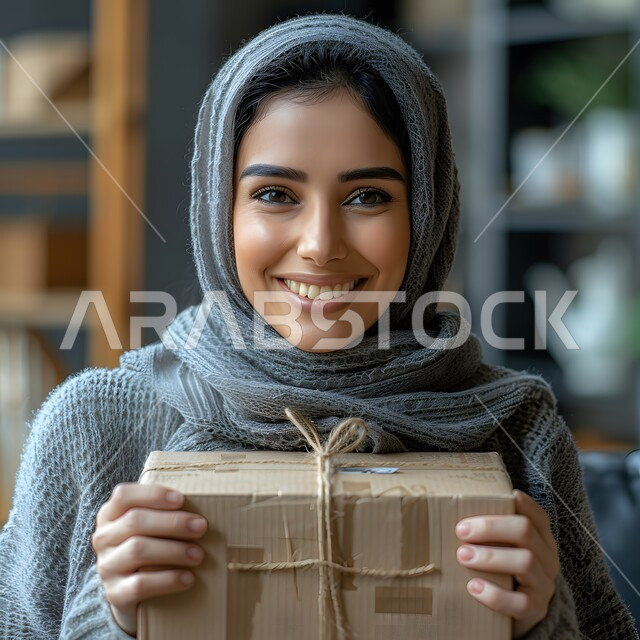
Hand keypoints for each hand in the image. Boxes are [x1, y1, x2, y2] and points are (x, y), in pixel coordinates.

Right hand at [91, 483, 207, 636]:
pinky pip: (140, 585)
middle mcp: (104, 538)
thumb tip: (204, 501)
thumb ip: (164, 512)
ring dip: (174, 550)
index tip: (181, 499)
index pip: (124, 495)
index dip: (153, 494)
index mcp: (111, 514)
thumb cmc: (149, 546)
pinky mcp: (115, 593)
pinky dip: (168, 580)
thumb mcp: (150, 526)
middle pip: (135, 521)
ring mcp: (107, 566)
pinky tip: (188, 578)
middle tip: (201, 527)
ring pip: (137, 550)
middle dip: (172, 523)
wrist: (131, 592)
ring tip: (198, 554)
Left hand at [455, 489, 559, 638]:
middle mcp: (547, 558)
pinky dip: (495, 595)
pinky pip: (520, 602)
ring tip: (462, 556)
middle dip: (490, 527)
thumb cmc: (503, 569)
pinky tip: (473, 587)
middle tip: (461, 531)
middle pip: (525, 531)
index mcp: (541, 538)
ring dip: (490, 557)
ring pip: (525, 562)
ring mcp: (544, 584)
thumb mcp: (505, 546)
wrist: (519, 611)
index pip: (535, 514)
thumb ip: (491, 530)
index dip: (513, 504)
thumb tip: (451, 506)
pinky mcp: (536, 609)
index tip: (482, 501)